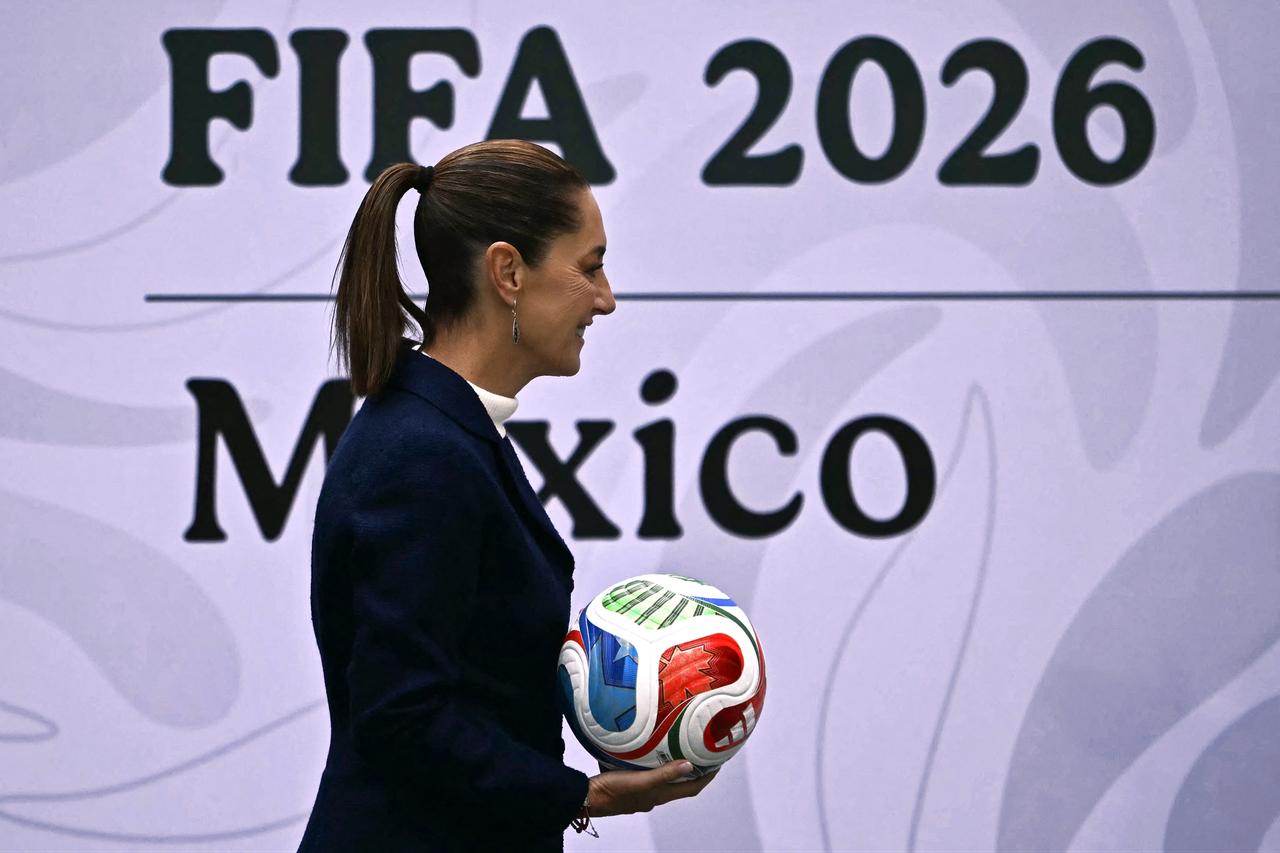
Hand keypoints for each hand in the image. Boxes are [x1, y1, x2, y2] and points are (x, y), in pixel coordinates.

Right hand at [586, 760, 717, 816]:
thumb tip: (690, 765)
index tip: (718, 764)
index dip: (706, 777)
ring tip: (679, 747)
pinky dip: (656, 764)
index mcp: (660, 795)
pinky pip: (649, 774)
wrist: (588, 797)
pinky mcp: (630, 785)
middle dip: (693, 770)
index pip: (692, 788)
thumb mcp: (642, 780)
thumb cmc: (615, 790)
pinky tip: (650, 751)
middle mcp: (654, 795)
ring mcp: (642, 791)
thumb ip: (665, 774)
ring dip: (674, 766)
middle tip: (701, 751)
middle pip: (681, 784)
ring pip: (664, 778)